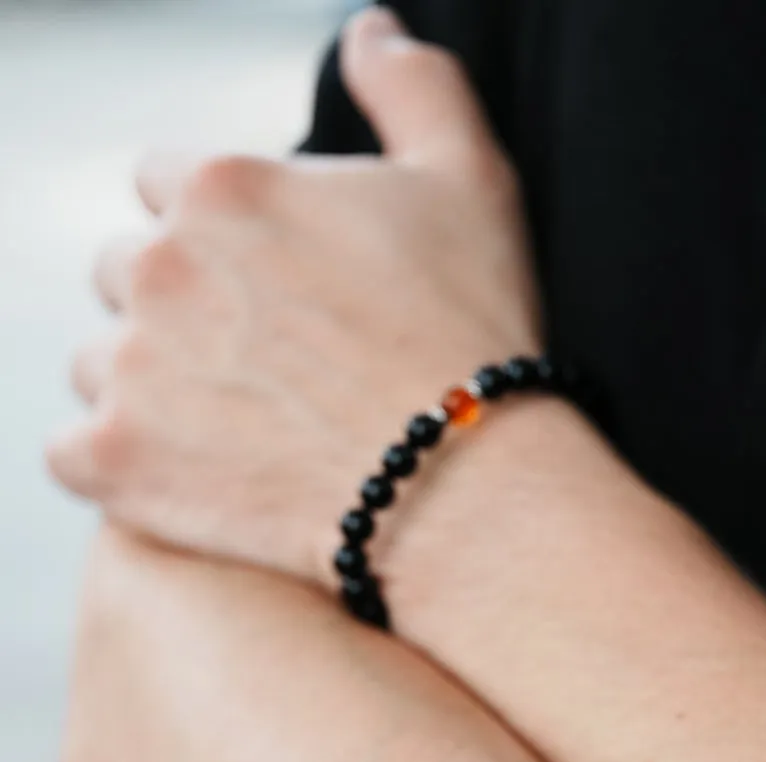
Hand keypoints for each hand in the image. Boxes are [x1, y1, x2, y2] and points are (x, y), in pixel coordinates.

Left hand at [46, 8, 539, 584]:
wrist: (469, 491)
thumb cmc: (474, 338)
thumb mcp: (468, 180)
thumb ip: (410, 85)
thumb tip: (368, 30)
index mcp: (219, 187)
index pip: (167, 183)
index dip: (224, 235)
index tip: (275, 289)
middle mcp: (159, 266)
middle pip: (122, 269)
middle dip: (178, 306)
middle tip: (261, 366)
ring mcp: (130, 368)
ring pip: (97, 363)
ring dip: (146, 388)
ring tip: (235, 429)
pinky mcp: (117, 462)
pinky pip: (71, 455)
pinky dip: (117, 465)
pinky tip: (186, 476)